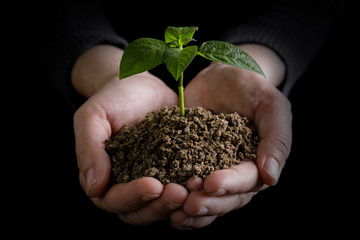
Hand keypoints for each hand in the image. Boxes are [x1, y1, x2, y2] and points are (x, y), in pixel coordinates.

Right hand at [73, 72, 188, 224]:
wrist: (141, 86)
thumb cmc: (113, 99)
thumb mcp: (93, 117)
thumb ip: (89, 150)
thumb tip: (94, 189)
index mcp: (105, 178)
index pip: (113, 200)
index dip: (132, 197)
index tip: (153, 184)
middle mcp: (128, 185)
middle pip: (141, 212)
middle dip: (159, 206)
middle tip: (179, 192)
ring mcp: (154, 181)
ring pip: (163, 207)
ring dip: (179, 204)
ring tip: (195, 188)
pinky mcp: (175, 172)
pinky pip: (184, 189)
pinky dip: (194, 191)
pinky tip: (207, 181)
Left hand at [170, 60, 291, 228]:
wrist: (219, 76)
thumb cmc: (250, 87)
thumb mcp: (271, 105)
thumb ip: (277, 138)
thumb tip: (271, 177)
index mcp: (257, 162)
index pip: (248, 181)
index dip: (230, 184)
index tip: (211, 183)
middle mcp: (235, 173)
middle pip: (226, 198)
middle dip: (209, 203)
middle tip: (190, 203)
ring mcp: (210, 170)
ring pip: (206, 199)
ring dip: (192, 210)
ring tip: (175, 212)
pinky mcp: (188, 164)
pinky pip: (184, 188)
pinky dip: (176, 201)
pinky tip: (164, 206)